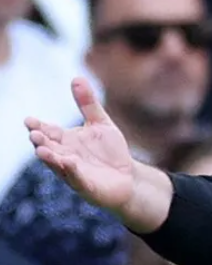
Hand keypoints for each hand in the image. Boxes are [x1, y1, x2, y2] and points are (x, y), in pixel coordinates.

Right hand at [25, 77, 134, 209]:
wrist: (129, 178)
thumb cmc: (111, 152)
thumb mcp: (101, 124)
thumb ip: (88, 104)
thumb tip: (77, 78)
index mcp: (66, 140)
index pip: (48, 131)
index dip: (38, 126)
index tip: (29, 120)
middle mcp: (65, 156)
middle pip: (48, 147)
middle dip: (40, 141)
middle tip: (34, 134)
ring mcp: (73, 172)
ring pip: (57, 165)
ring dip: (50, 158)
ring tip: (42, 150)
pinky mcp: (86, 186)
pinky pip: (77, 178)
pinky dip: (72, 171)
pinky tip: (70, 163)